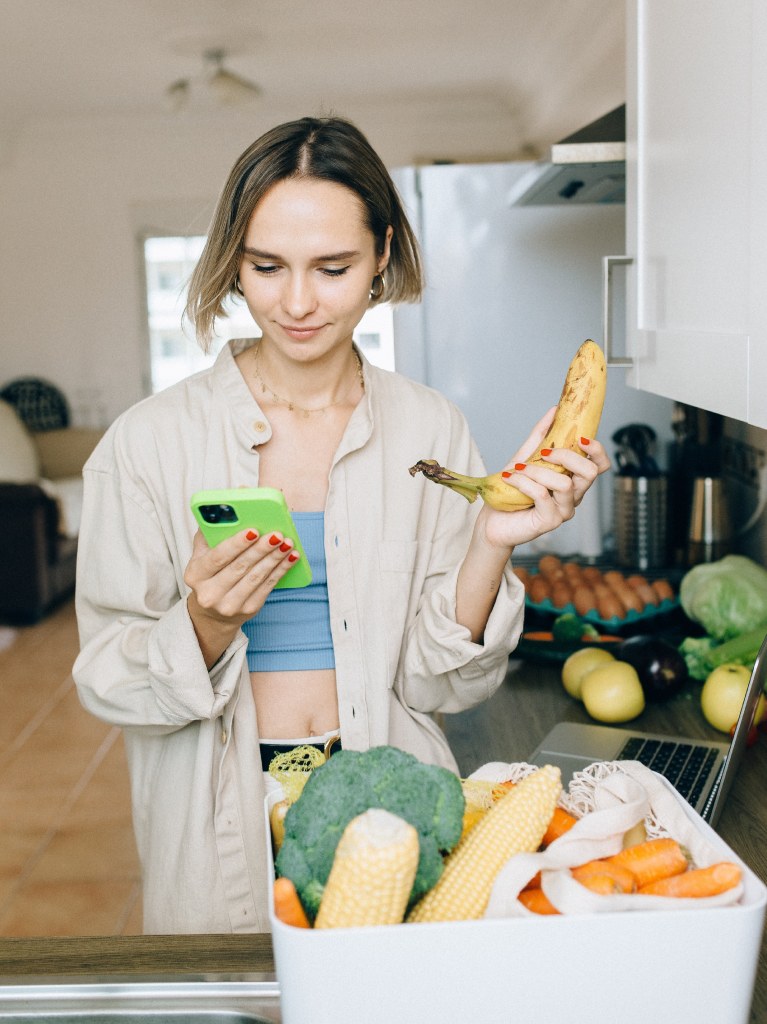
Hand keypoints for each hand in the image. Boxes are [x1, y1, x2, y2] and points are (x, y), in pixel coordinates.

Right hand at [184, 527, 301, 664]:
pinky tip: (291, 557)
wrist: (213, 611)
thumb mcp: (203, 554)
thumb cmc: (211, 572)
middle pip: (240, 567)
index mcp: (195, 574)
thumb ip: (211, 533)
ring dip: (275, 558)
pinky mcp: (248, 610)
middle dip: (261, 549)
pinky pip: (267, 586)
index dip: (236, 544)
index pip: (217, 557)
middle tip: (277, 534)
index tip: (253, 530)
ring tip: (287, 543)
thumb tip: (231, 507)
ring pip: (256, 577)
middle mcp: (209, 593)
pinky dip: (281, 570)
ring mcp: (229, 605)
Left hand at [479, 407, 610, 549]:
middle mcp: (574, 496)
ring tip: (518, 470)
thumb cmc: (511, 491)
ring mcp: (564, 510)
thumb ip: (542, 436)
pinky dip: (524, 482)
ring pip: (565, 484)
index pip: (600, 464)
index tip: (579, 438)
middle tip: (543, 454)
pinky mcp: (550, 521)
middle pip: (591, 472)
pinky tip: (510, 478)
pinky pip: (542, 494)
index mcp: (573, 479)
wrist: (493, 521)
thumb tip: (555, 410)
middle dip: (567, 456)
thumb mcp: (526, 457)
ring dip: (538, 471)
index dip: (596, 449)